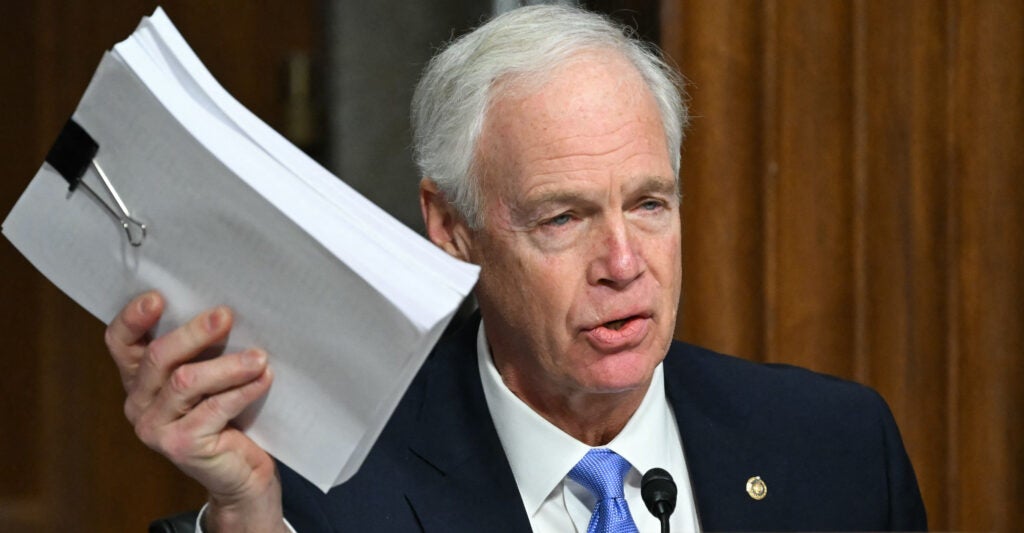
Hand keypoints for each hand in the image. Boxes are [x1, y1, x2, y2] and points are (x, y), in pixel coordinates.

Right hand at [106, 291, 287, 531]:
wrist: (241, 473)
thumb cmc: (228, 415)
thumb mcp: (210, 376)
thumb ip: (204, 350)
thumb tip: (226, 310)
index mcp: (139, 380)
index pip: (120, 343)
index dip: (132, 319)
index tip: (158, 297)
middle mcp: (138, 403)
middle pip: (159, 357)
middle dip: (195, 333)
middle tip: (226, 315)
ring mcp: (154, 428)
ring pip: (186, 382)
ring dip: (228, 365)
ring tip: (259, 357)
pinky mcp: (180, 445)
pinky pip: (214, 408)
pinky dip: (242, 390)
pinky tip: (263, 379)